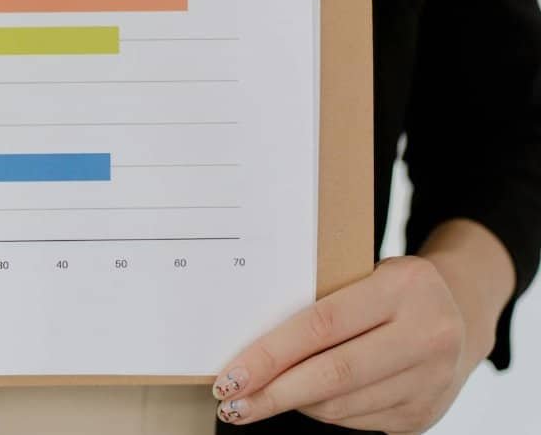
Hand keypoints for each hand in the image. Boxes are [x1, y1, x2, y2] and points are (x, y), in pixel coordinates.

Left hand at [212, 256, 483, 433]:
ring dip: (292, 406)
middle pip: (331, 375)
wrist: (463, 311)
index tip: (230, 376)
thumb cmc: (391, 288)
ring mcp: (431, 379)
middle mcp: (427, 335)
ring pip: (340, 405)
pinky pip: (356, 421)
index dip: (270, 355)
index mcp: (403, 287)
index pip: (321, 326)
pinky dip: (322, 412)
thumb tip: (249, 345)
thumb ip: (322, 301)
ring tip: (260, 400)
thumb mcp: (366, 274)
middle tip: (231, 404)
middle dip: (272, 394)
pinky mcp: (426, 413)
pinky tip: (304, 401)